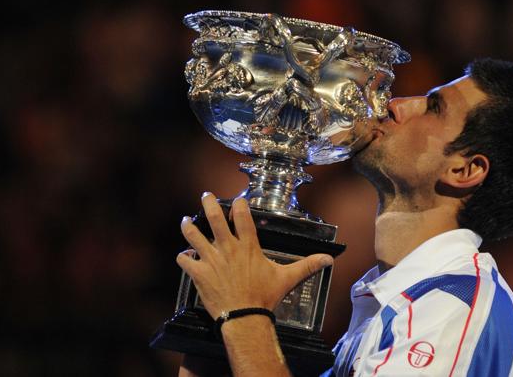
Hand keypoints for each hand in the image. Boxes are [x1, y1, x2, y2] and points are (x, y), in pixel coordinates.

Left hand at [176, 192, 333, 319]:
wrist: (245, 317)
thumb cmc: (264, 297)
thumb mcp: (287, 278)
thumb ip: (306, 266)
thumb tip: (328, 260)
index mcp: (248, 246)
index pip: (243, 217)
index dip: (239, 205)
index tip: (236, 200)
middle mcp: (228, 248)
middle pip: (215, 218)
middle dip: (208, 204)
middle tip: (205, 195)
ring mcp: (211, 259)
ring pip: (194, 236)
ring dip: (189, 227)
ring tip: (186, 221)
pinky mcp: (199, 273)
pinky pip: (185, 260)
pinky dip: (183, 257)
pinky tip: (184, 256)